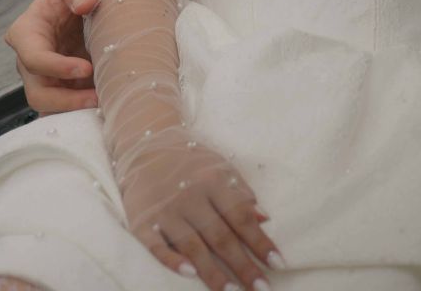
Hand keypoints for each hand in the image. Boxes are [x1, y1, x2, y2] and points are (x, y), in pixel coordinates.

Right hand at [3, 0, 98, 112]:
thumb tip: (85, 4)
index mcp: (27, 32)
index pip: (33, 58)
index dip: (56, 67)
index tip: (86, 68)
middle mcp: (30, 60)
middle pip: (38, 94)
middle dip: (66, 101)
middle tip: (98, 98)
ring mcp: (46, 78)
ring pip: (52, 109)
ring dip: (77, 110)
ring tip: (106, 104)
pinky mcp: (63, 89)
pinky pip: (68, 111)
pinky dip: (84, 113)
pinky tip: (107, 106)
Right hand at [123, 131, 282, 290]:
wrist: (145, 144)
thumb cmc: (190, 161)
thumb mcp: (220, 167)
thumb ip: (241, 192)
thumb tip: (264, 219)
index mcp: (214, 181)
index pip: (241, 216)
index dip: (260, 241)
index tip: (278, 264)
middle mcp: (191, 196)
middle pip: (221, 236)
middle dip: (243, 265)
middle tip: (261, 289)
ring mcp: (166, 210)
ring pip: (193, 245)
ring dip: (213, 272)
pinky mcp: (142, 222)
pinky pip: (157, 246)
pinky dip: (172, 260)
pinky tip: (189, 274)